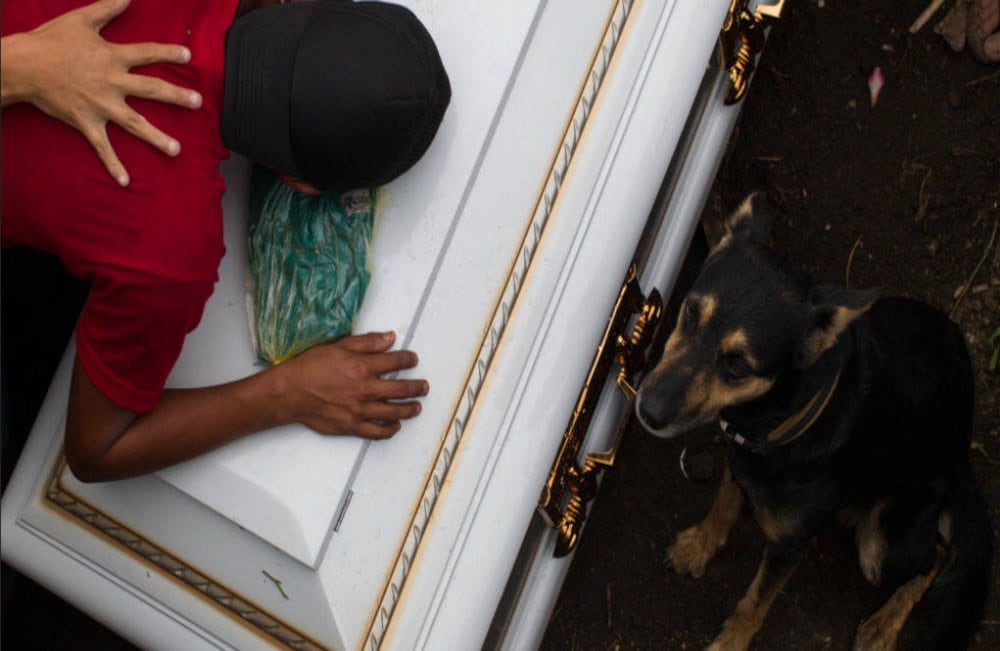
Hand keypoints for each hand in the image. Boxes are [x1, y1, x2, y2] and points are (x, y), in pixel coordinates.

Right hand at [0, 0, 202, 185]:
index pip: (147, 53)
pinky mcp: (86, 122)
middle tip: (198, 103)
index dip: (168, 52)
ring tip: (177, 150)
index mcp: (112, 57)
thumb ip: (107, 8)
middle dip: (177, 96)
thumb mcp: (80, 20)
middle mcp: (111, 82)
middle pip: (151, 89)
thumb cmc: (50, 41)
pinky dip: (113, 164)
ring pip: (134, 123)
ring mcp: (100, 105)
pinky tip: (125, 181)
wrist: (22, 66)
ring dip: (156, 137)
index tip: (189, 55)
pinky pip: (102, 147)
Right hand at [277, 332, 428, 438]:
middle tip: (424, 386)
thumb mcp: (338, 346)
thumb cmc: (310, 367)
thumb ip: (367, 343)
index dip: (409, 359)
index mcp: (363, 367)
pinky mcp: (351, 426)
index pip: (396, 362)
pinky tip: (396, 425)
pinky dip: (390, 429)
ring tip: (417, 407)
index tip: (413, 359)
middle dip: (417, 387)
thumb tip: (389, 338)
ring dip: (410, 409)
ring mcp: (360, 410)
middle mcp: (365, 389)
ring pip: (394, 412)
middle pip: (402, 389)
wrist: (289, 392)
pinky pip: (377, 432)